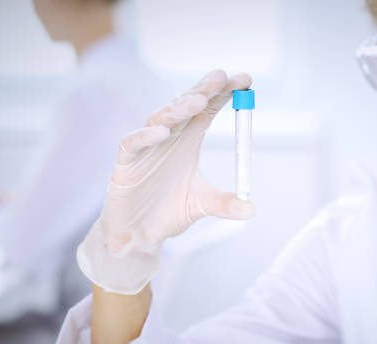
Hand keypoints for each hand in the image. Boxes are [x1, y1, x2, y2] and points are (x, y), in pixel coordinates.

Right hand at [77, 70, 254, 293]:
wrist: (137, 234)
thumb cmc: (168, 212)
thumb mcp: (201, 205)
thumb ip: (224, 203)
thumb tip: (251, 210)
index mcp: (188, 141)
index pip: (207, 110)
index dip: (224, 93)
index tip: (245, 80)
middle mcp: (168, 138)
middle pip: (185, 106)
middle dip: (203, 91)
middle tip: (222, 77)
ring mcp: (145, 148)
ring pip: (160, 120)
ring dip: (179, 109)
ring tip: (199, 100)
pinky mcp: (125, 163)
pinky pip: (133, 144)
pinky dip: (146, 137)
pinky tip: (162, 132)